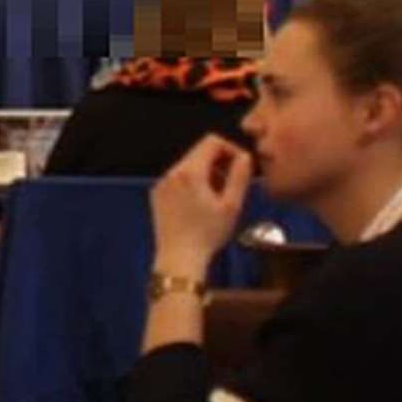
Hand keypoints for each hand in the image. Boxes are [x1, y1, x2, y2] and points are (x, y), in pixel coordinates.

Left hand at [150, 135, 252, 278]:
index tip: (240, 166)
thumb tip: (244, 157)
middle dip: (219, 164)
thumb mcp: (231, 205)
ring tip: (216, 199)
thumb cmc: (206, 235)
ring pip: (189, 166)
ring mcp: (162, 183)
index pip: (212, 141)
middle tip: (231, 185)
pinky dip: (191, 184)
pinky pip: (178, 179)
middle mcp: (172, 173)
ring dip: (206, 175)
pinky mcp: (157, 195)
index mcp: (190, 172)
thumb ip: (240, 176)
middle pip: (199, 152)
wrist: (179, 259)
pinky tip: (199, 206)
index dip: (230, 149)